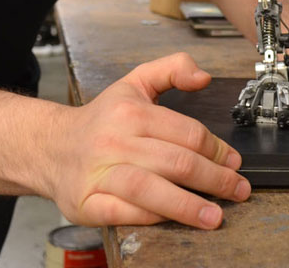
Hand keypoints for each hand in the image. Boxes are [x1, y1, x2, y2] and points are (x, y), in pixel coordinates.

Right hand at [45, 52, 249, 228]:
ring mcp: (100, 173)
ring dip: (188, 206)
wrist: (50, 146)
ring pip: (152, 190)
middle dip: (215, 179)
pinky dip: (152, 218)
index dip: (217, 150)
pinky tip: (174, 220)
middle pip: (177, 162)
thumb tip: (203, 77)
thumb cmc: (102, 118)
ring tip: (215, 216)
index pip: (187, 133)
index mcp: (131, 112)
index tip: (233, 162)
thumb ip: (173, 68)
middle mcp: (115, 141)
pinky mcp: (87, 202)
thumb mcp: (135, 82)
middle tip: (238, 189)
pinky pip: (125, 213)